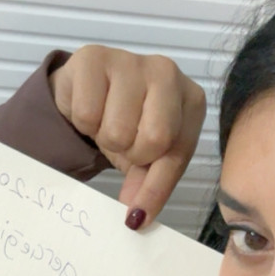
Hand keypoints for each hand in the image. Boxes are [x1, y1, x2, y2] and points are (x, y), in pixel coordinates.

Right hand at [50, 45, 205, 228]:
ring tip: (106, 122)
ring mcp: (132, 60)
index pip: (177, 153)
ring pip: (117, 131)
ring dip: (105, 137)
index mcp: (190, 100)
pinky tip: (90, 107)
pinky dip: (83, 122)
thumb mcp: (148, 155)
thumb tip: (137, 218)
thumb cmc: (128, 120)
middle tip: (124, 145)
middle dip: (132, 154)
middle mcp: (168, 73)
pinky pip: (86, 114)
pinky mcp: (94, 57)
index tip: (138, 216)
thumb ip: (150, 184)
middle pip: (154, 140)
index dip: (156, 188)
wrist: (87, 88)